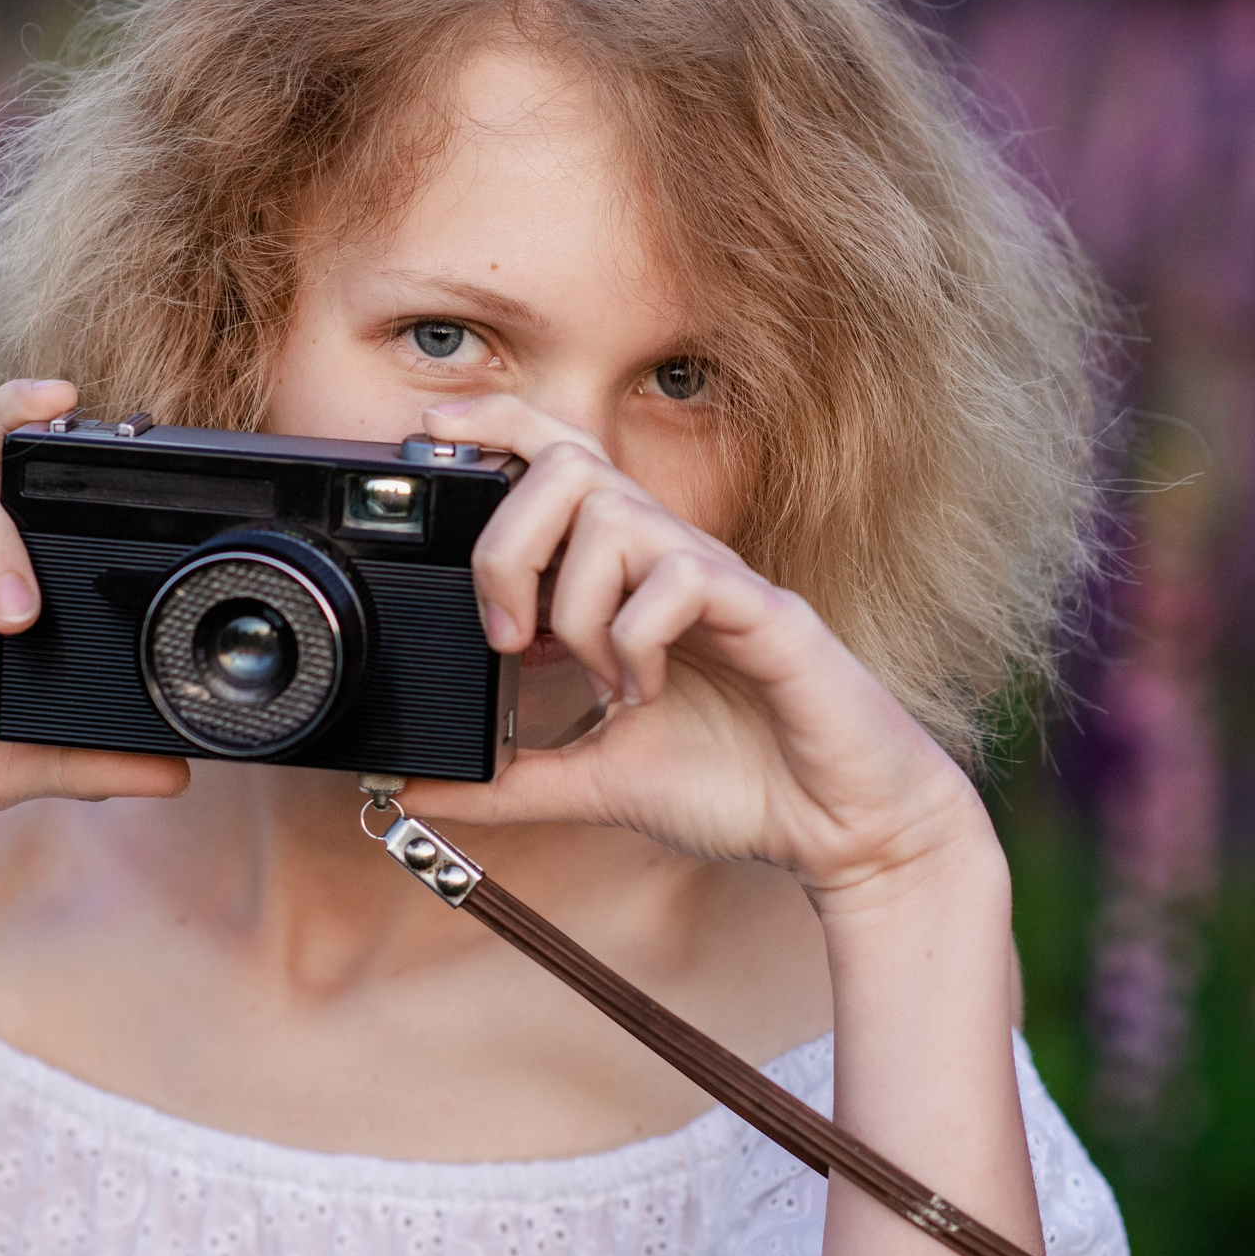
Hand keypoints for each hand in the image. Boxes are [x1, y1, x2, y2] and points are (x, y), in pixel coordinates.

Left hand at [393, 396, 993, 900]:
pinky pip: (679, 580)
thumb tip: (412, 788)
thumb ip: (509, 779)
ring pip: (617, 517)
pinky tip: (646, 694)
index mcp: (633, 578)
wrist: (842, 828)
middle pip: (571, 465)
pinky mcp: (765, 615)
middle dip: (510, 544)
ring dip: (577, 605)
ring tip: (596, 681)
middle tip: (509, 637)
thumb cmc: (739, 784)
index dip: (497, 427)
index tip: (428, 438)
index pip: (562, 461)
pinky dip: (638, 639)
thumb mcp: (596, 782)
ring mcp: (720, 581)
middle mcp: (672, 559)